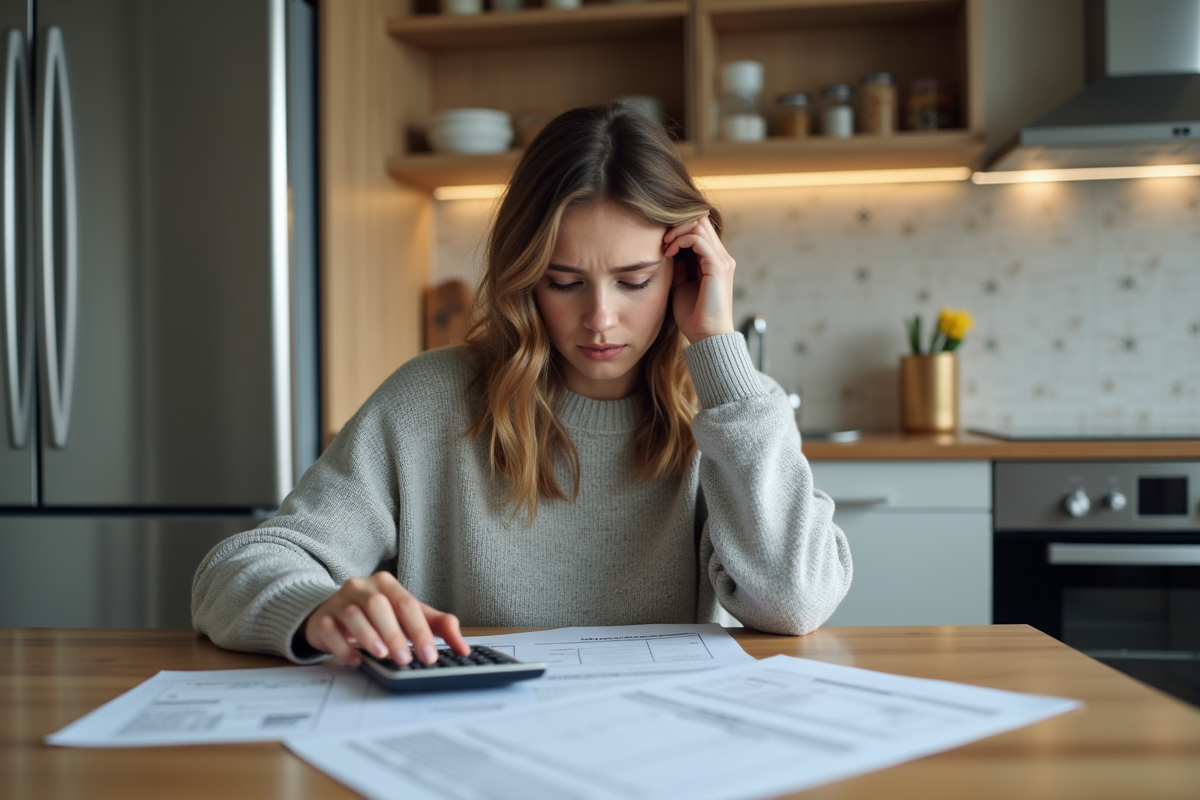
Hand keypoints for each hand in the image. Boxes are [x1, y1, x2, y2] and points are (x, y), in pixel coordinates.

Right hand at [303, 571, 469, 666]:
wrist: (333, 613)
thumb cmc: (377, 616)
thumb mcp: (409, 617)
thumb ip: (438, 627)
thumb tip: (463, 648)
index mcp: (387, 585)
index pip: (407, 604)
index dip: (420, 631)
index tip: (429, 656)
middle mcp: (363, 588)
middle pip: (380, 606)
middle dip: (394, 634)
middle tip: (406, 660)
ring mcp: (340, 601)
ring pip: (353, 615)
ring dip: (369, 636)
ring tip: (383, 656)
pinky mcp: (322, 618)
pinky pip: (329, 630)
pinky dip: (342, 647)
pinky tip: (355, 660)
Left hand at [664, 215, 735, 343]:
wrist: (706, 336)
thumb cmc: (693, 315)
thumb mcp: (681, 284)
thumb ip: (679, 266)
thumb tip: (668, 249)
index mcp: (714, 261)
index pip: (699, 228)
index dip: (679, 229)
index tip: (662, 242)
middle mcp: (721, 257)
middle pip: (701, 220)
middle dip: (677, 225)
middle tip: (662, 240)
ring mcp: (721, 260)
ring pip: (699, 224)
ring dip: (678, 231)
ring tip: (665, 246)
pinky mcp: (718, 266)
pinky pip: (698, 239)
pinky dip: (681, 240)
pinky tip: (669, 252)